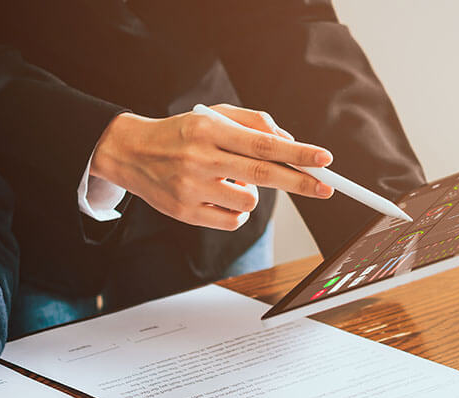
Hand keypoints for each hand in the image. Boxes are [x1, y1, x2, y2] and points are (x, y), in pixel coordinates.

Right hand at [90, 104, 334, 229]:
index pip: (262, 143)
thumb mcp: (214, 115)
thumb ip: (253, 123)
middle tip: (326, 188)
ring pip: (248, 200)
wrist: (132, 153)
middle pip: (261, 174)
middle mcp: (199, 158)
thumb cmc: (182, 133)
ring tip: (233, 180)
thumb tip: (288, 140)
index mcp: (209, 129)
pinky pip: (231, 221)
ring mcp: (190, 188)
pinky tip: (222, 197)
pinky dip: (237, 212)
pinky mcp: (184, 213)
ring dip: (253, 193)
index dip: (296, 153)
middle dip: (299, 182)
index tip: (323, 159)